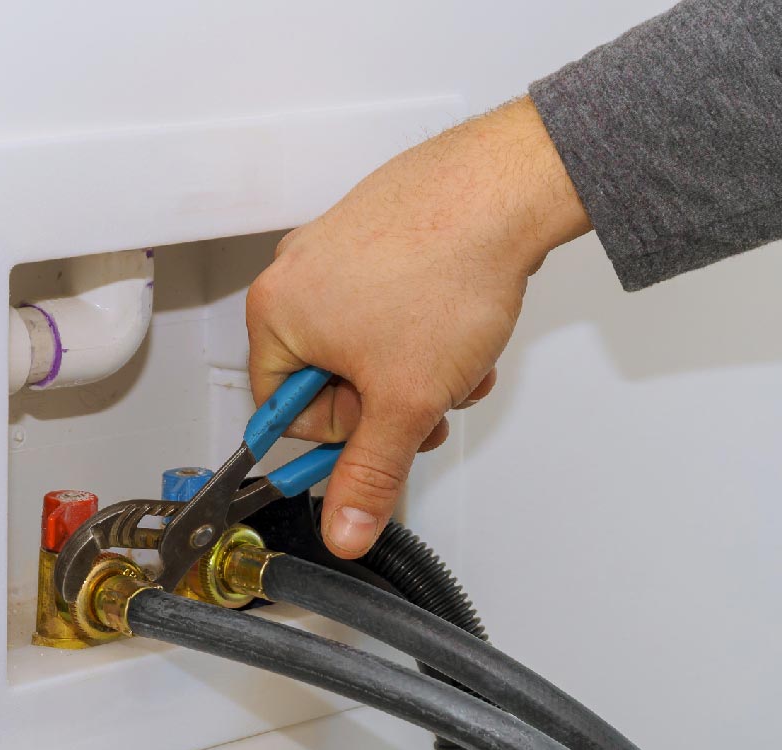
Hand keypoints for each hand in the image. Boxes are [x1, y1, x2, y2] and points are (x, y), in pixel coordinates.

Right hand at [246, 96, 589, 557]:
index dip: (340, 437)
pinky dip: (429, 330)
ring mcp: (338, 246)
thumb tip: (343, 527)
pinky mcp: (381, 232)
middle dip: (389, 402)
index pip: (282, 410)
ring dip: (418, 371)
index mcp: (275, 312)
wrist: (506, 190)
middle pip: (329, 378)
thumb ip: (369, 474)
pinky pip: (392, 306)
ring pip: (369, 346)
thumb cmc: (445, 271)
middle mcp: (297, 272)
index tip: (377, 441)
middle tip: (427, 402)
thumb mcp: (402, 401)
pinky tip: (465, 329)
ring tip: (458, 362)